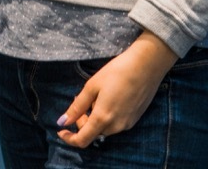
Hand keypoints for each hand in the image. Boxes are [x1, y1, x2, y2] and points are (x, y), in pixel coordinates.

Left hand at [56, 31, 177, 148]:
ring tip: (97, 96)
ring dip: (95, 118)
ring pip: (104, 129)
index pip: (82, 140)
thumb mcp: (92, 86)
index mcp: (103, 118)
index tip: (61, 129)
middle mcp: (116, 126)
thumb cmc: (116, 72)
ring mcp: (127, 124)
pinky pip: (115, 124)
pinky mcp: (134, 119)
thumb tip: (62, 122)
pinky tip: (109, 98)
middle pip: (93, 133)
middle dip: (83, 121)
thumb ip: (77, 107)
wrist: (146, 66)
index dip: (69, 138)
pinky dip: (107, 116)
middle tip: (80, 98)